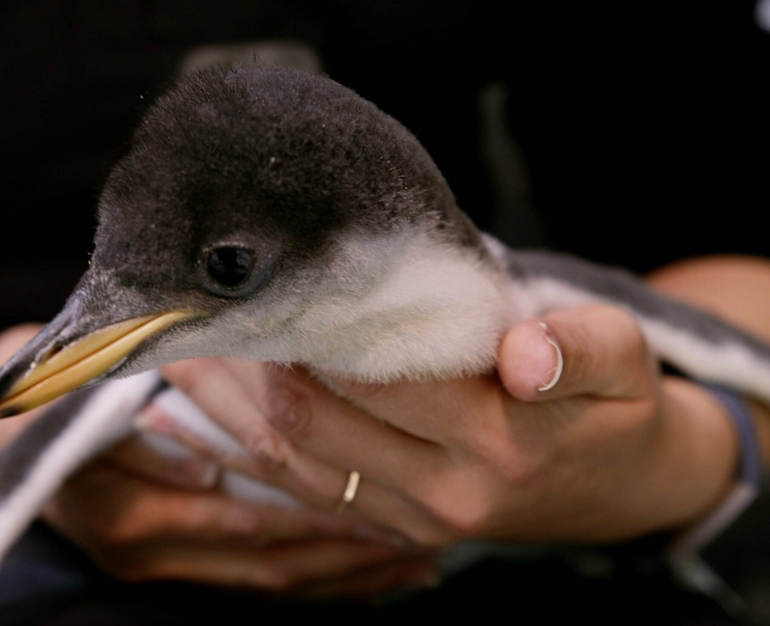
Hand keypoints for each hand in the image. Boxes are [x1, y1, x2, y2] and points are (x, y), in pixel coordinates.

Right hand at [41, 435, 437, 596]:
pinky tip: (356, 577)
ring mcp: (159, 566)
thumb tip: (210, 470)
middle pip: (269, 567)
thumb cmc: (54, 399)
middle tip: (421, 546)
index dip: (322, 520)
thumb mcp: (93, 404)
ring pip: (265, 582)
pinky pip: (247, 578)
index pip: (251, 527)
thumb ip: (152, 435)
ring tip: (409, 569)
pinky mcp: (168, 562)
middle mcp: (150, 555)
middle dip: (348, 560)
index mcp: (133, 518)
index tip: (387, 506)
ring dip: (339, 579)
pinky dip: (305, 577)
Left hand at [158, 304, 738, 545]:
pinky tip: (190, 416)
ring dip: (231, 403)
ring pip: (291, 460)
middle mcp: (443, 491)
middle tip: (211, 303)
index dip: (319, 327)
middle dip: (258, 359)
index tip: (270, 280)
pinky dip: (241, 450)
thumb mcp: (625, 360)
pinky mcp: (392, 526)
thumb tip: (524, 353)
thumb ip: (578, 348)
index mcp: (498, 440)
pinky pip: (298, 490)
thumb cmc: (614, 408)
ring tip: (181, 347)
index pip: (381, 374)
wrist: (621, 490)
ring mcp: (411, 517)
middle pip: (317, 419)